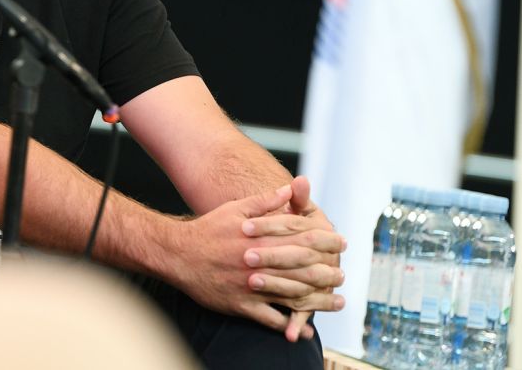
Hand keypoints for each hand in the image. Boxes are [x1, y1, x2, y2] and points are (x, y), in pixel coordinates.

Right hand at [161, 186, 343, 337]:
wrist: (178, 254)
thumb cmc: (208, 229)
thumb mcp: (235, 209)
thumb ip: (265, 201)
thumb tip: (289, 189)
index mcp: (262, 238)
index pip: (303, 238)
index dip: (326, 240)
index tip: (342, 243)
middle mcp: (261, 263)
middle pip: (304, 269)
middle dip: (328, 272)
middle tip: (343, 275)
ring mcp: (252, 286)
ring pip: (293, 296)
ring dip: (318, 301)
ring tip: (336, 302)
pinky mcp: (241, 305)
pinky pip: (270, 319)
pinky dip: (289, 326)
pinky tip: (303, 331)